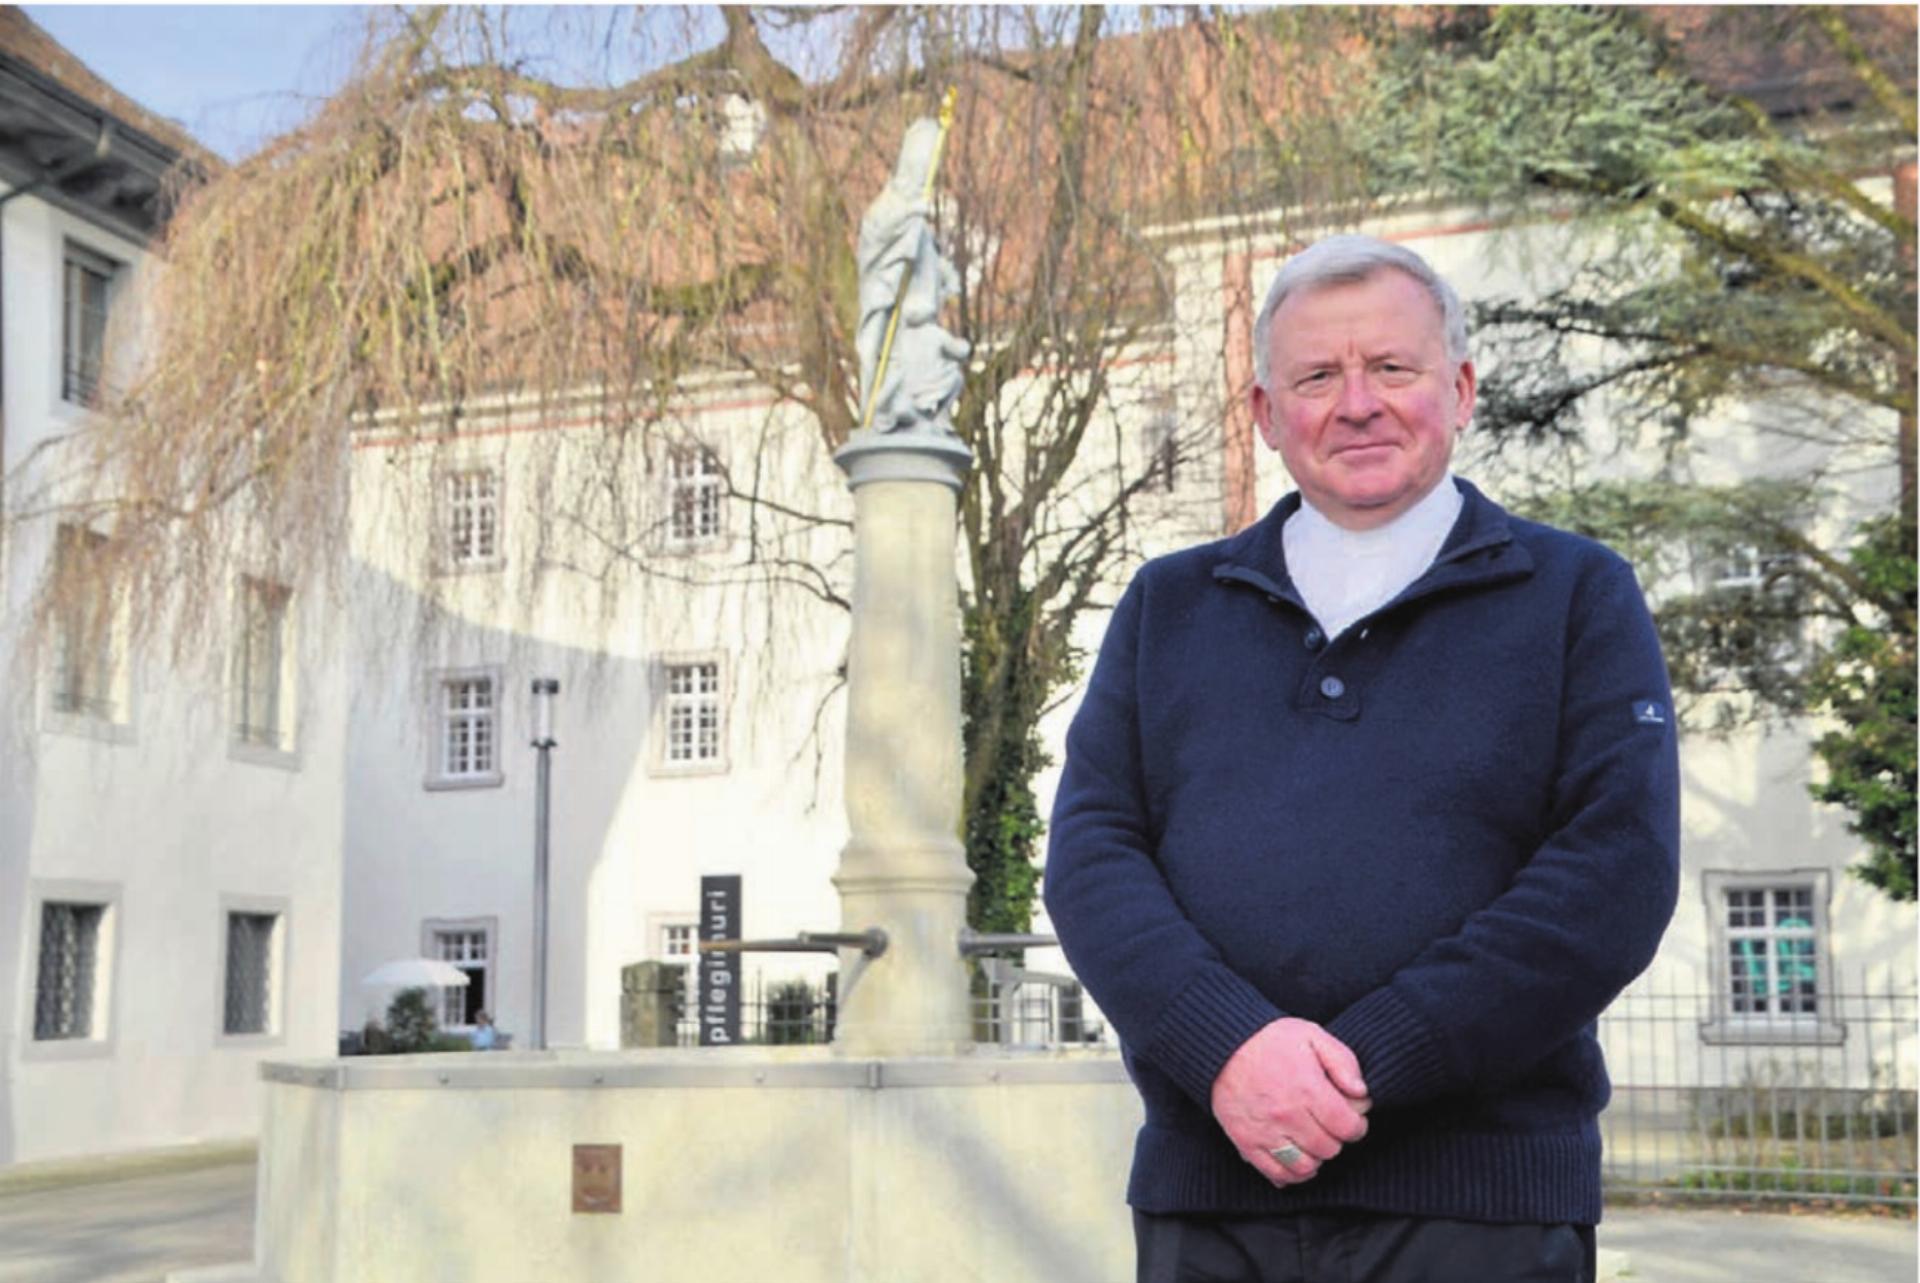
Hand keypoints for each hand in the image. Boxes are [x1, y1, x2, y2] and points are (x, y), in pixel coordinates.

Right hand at [1210, 1018, 1370, 1186]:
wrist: (1223, 1045)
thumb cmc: (1270, 1040)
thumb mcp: (1312, 1035)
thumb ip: (1343, 1062)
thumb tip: (1361, 1093)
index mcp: (1307, 1089)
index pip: (1348, 1127)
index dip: (1357, 1125)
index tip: (1353, 1117)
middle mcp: (1287, 1115)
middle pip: (1328, 1148)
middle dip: (1336, 1139)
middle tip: (1331, 1125)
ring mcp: (1265, 1132)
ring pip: (1305, 1167)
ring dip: (1316, 1158)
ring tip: (1314, 1142)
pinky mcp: (1246, 1141)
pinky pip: (1276, 1172)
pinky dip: (1291, 1174)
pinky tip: (1297, 1158)